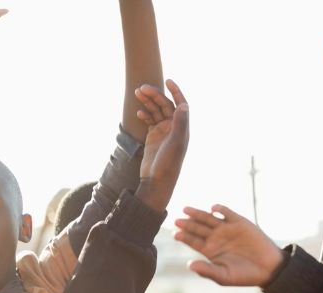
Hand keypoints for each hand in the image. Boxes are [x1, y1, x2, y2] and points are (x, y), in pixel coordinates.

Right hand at [133, 80, 189, 212]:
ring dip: (148, 102)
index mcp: (182, 127)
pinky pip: (149, 120)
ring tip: (138, 93)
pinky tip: (139, 113)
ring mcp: (163, 131)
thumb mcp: (175, 143)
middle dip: (155, 95)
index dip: (175, 91)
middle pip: (165, 105)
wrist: (157, 182)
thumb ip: (180, 123)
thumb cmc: (169, 164)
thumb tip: (184, 104)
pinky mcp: (153, 136)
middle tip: (142, 88)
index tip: (168, 80)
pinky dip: (145, 115)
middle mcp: (174, 127)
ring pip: (156, 111)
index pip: (180, 104)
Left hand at [173, 205, 284, 286]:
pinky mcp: (239, 222)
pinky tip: (213, 208)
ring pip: (209, 218)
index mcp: (210, 250)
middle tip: (177, 220)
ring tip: (186, 210)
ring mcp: (227, 229)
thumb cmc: (244, 275)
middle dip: (187, 224)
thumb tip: (189, 265)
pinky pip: (227, 213)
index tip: (175, 234)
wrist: (267, 268)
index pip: (193, 241)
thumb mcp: (223, 276)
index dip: (184, 237)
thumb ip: (206, 270)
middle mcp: (216, 238)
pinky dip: (220, 209)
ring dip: (198, 213)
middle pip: (198, 228)